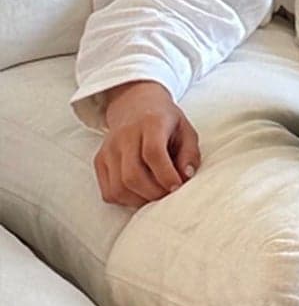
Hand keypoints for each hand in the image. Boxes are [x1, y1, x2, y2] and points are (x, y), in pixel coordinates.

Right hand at [94, 80, 201, 207]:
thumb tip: (186, 176)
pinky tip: (140, 194)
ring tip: (156, 194)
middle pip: (133, 175)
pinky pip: (109, 192)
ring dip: (140, 200)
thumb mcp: (186, 130)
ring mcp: (108, 149)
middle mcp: (125, 136)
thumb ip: (190, 153)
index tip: (177, 187)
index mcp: (151, 123)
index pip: (153, 153)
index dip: (166, 175)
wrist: (135, 105)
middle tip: (168, 194)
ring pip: (118, 187)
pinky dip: (126, 200)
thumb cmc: (166, 121)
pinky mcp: (100, 161)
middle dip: (154, 193)